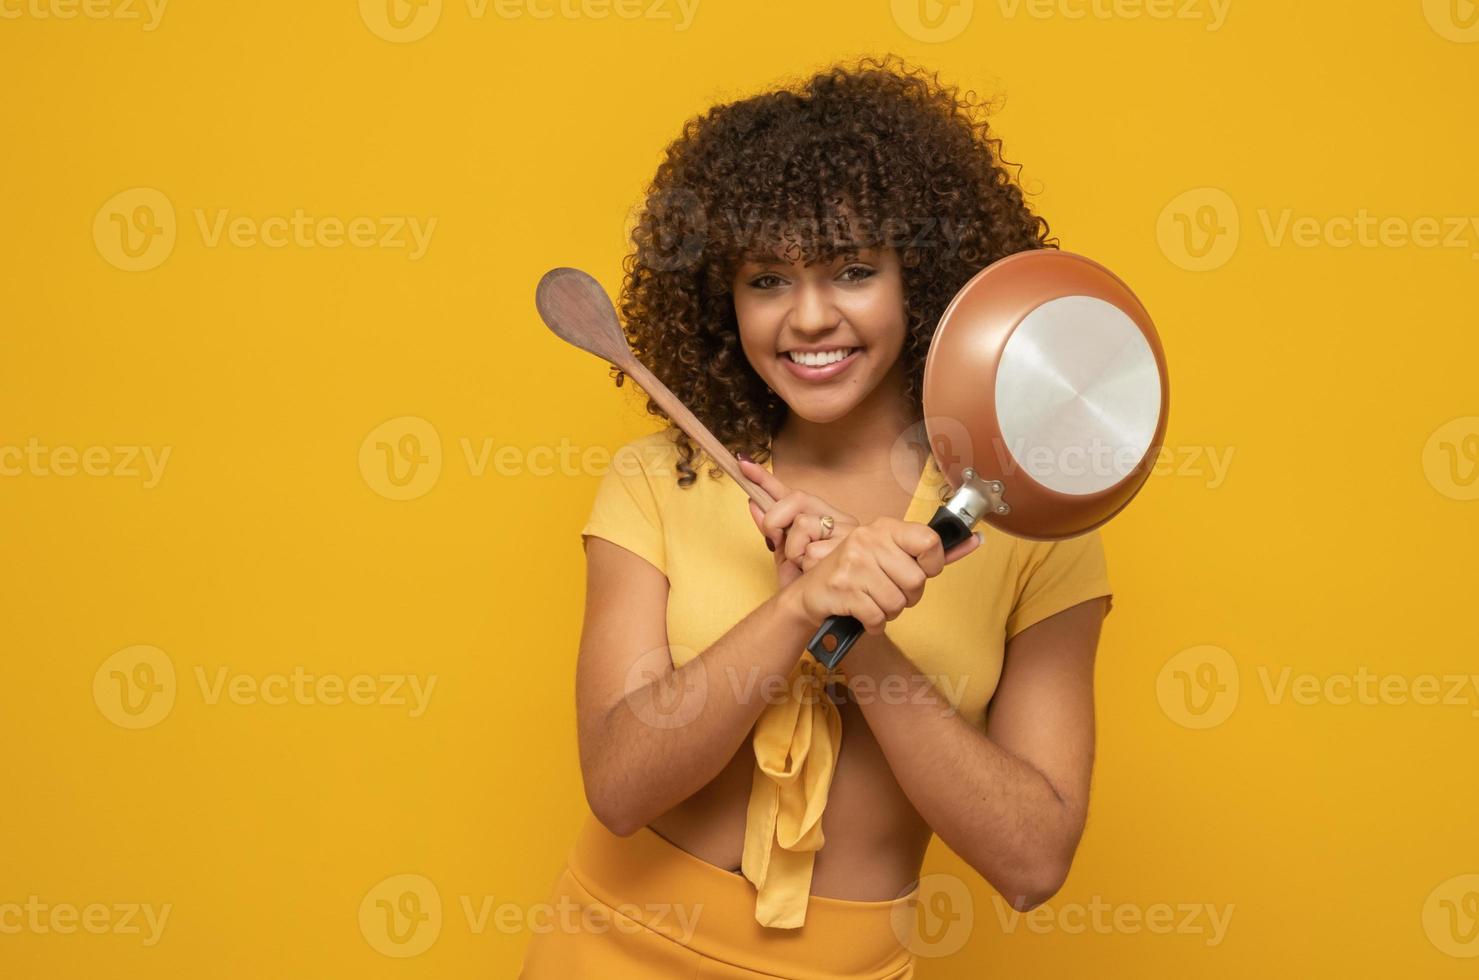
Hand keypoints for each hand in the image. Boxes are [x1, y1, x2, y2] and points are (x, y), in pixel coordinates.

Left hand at [738, 457, 859, 587]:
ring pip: (803, 525)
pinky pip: (812, 551)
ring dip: (794, 551)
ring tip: (804, 567)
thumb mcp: (782, 554)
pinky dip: (806, 567)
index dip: (767, 478)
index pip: (792, 493)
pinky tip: (815, 576)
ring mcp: (847, 534)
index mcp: (824, 517)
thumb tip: (752, 502)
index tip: (743, 463)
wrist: (821, 613)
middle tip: (774, 540)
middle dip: (776, 518)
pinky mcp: (850, 551)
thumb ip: (770, 529)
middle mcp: (839, 520)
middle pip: (797, 499)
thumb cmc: (805, 584)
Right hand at [783, 515, 980, 634]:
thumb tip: (975, 541)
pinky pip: (877, 617)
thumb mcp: (888, 555)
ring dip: (889, 612)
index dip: (932, 565)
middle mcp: (868, 540)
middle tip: (889, 593)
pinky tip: (863, 616)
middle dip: (907, 597)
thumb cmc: (856, 576)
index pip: (929, 541)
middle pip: (916, 581)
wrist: (810, 595)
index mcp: (883, 528)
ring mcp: (853, 564)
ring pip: (897, 603)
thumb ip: (927, 552)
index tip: (921, 571)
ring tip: (873, 603)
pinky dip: (874, 624)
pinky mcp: (843, 588)